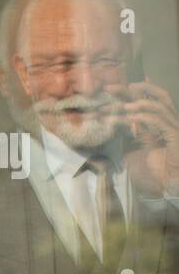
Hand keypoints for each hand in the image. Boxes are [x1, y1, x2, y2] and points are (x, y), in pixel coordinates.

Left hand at [105, 81, 178, 195]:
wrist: (169, 186)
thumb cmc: (152, 172)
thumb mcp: (130, 152)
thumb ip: (120, 141)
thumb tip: (102, 134)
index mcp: (155, 125)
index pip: (142, 102)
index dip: (127, 93)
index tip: (106, 90)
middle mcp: (165, 122)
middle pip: (150, 97)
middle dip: (129, 91)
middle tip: (108, 87)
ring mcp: (171, 127)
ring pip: (155, 106)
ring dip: (134, 104)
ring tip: (116, 105)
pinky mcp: (174, 135)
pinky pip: (159, 120)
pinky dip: (143, 116)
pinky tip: (129, 117)